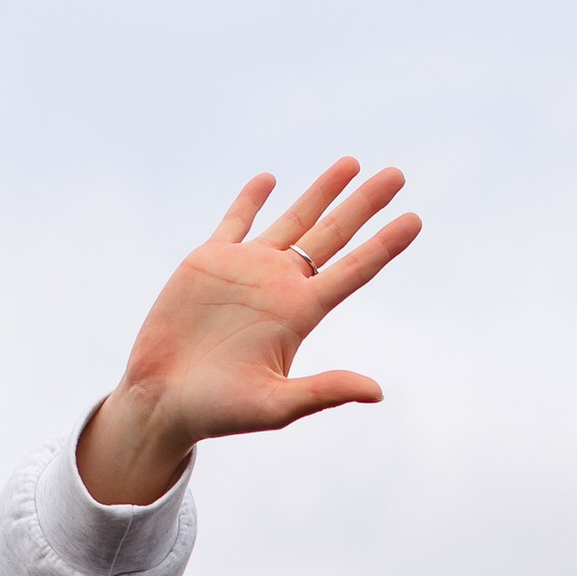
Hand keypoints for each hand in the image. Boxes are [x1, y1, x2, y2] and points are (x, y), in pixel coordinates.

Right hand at [75, 163, 422, 504]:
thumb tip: (378, 391)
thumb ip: (323, 392)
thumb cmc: (218, 412)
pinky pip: (236, 221)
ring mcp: (246, 270)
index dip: (384, 245)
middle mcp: (280, 286)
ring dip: (322, 191)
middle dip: (364, 204)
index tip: (415, 220)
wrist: (162, 400)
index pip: (353, 271)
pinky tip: (270, 178)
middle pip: (333, 235)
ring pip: (294, 219)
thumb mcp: (275, 406)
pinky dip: (251, 199)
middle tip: (397, 175)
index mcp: (300, 314)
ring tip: (351, 163)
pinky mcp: (208, 261)